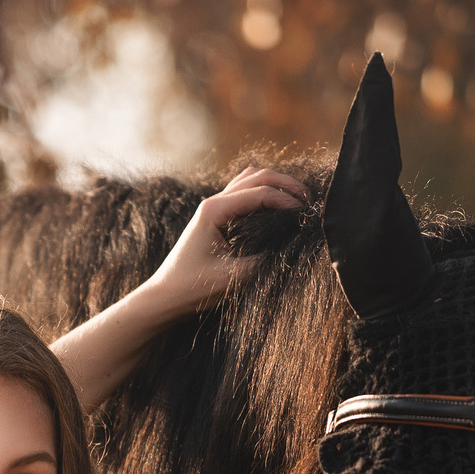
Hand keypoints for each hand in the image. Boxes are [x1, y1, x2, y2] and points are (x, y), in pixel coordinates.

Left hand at [131, 164, 311, 318]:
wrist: (164, 297)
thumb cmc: (192, 289)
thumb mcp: (232, 278)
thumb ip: (264, 258)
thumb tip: (291, 243)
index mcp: (214, 211)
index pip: (260, 193)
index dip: (288, 200)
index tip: (307, 214)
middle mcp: (213, 202)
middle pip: (258, 176)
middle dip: (287, 185)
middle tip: (310, 202)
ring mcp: (213, 207)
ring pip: (251, 179)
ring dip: (277, 185)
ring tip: (299, 201)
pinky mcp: (216, 217)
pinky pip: (244, 192)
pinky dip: (264, 192)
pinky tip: (278, 208)